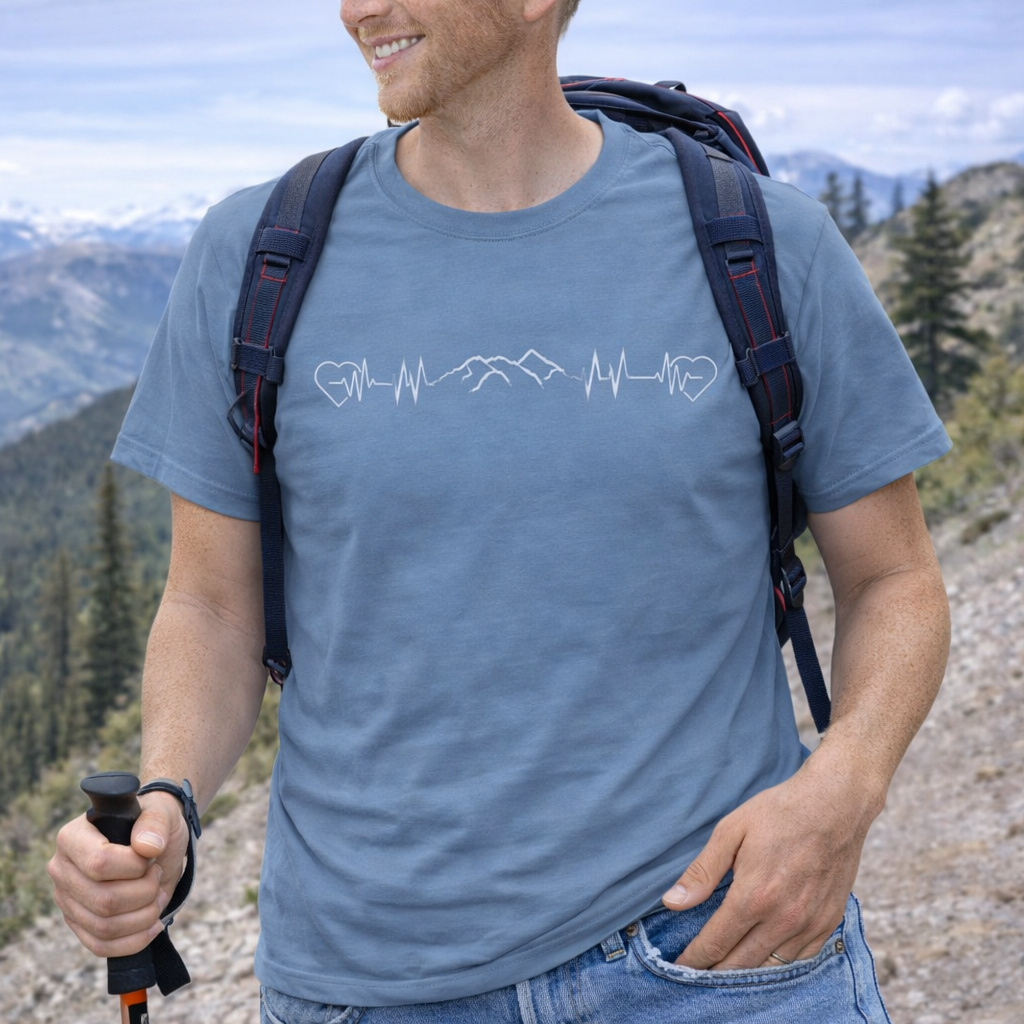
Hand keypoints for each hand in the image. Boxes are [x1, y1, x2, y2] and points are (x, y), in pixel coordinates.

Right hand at [47, 790, 189, 957]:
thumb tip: (147, 847)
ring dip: (145, 915)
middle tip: (158, 875)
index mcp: (72, 837)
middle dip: (145, 892)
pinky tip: (153, 923)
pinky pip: (101, 946)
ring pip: (104, 927)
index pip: (99, 863)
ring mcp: (67, 900)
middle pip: (104, 900)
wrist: (154, 846)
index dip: (135, 866)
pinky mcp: (78, 924)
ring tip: (158, 895)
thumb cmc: (154, 826)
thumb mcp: (162, 812)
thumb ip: (156, 822)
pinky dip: (135, 940)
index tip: (152, 855)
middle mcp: (62, 870)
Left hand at [660, 754, 882, 969]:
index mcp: (753, 896)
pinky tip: (763, 958)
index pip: (716, 943)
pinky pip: (800, 960)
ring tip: (725, 971)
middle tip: (697, 975)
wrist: (835, 804)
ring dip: (746, 973)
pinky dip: (778, 965)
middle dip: (715, 973)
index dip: (694, 959)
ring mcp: (809, 924)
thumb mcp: (731, 831)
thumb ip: (702, 871)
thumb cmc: (779, 812)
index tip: (679, 967)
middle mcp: (783, 918)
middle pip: (741, 964)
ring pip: (771, 968)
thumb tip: (672, 902)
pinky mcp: (828, 923)